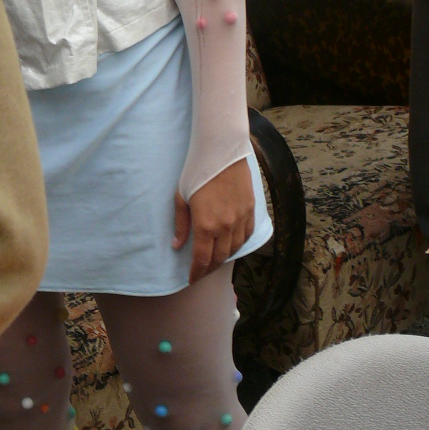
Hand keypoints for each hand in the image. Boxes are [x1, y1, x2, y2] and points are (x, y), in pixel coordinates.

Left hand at [173, 157, 255, 283]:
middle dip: (209, 268)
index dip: (197, 272)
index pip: (202, 259)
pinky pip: (247, 234)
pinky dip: (239, 244)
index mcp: (205, 224)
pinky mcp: (251, 209)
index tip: (192, 279)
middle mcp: (226, 226)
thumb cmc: (196, 171)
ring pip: (235, 248)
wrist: (222, 150)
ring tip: (214, 260)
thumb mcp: (181, 196)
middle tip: (201, 272)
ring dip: (224, 257)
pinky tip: (231, 244)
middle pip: (220, 257)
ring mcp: (241, 218)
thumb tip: (178, 245)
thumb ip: (181, 224)